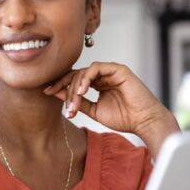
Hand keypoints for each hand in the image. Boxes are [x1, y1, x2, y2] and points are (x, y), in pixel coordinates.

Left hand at [43, 62, 179, 157]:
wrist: (143, 122)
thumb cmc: (123, 118)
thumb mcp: (94, 111)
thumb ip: (77, 101)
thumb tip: (57, 93)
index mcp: (98, 84)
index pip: (74, 79)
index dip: (60, 84)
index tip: (46, 92)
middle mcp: (103, 76)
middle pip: (76, 74)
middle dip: (63, 85)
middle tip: (54, 96)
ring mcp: (110, 71)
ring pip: (84, 71)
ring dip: (74, 87)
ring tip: (73, 103)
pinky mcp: (118, 69)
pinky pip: (96, 68)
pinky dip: (86, 79)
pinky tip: (81, 92)